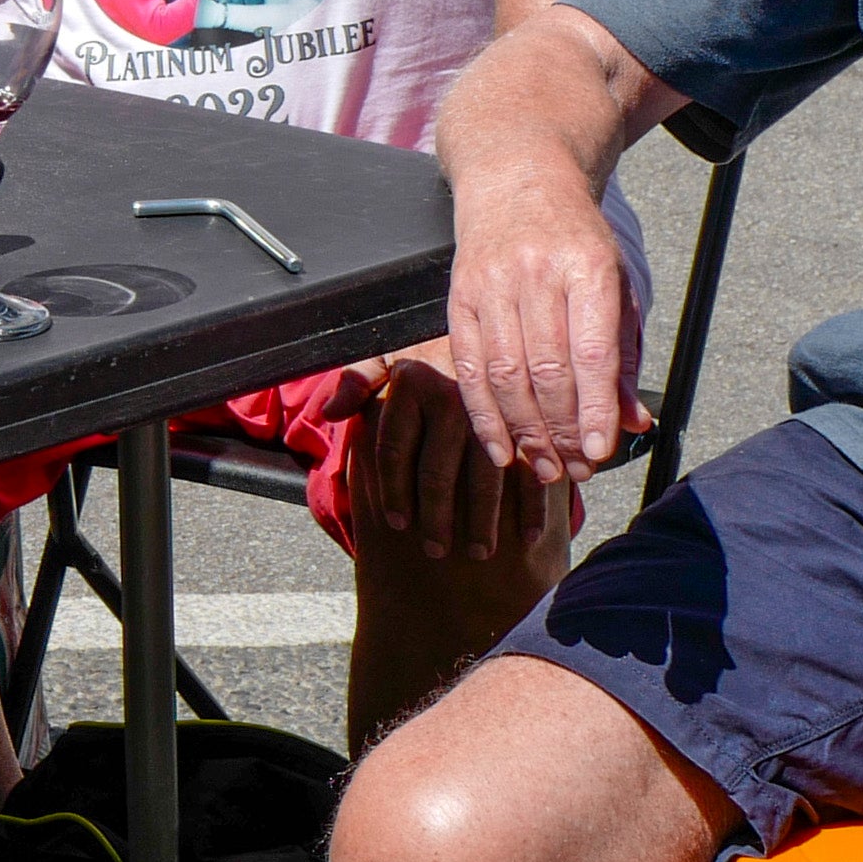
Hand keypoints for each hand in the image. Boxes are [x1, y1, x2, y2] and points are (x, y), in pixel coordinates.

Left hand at [305, 345, 536, 558]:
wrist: (498, 309)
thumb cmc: (431, 341)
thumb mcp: (389, 348)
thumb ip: (359, 379)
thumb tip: (331, 412)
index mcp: (412, 384)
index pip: (394, 450)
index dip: (393, 491)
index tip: (396, 523)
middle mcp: (450, 397)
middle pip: (437, 472)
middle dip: (436, 518)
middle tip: (435, 551)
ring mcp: (493, 409)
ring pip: (485, 477)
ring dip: (482, 521)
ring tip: (479, 552)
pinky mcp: (531, 417)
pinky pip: (531, 468)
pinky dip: (532, 505)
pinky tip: (527, 536)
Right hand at [441, 188, 643, 486]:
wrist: (518, 180)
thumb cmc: (576, 242)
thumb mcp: (615, 286)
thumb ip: (624, 356)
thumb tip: (635, 422)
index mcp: (588, 265)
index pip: (590, 350)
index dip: (593, 407)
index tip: (601, 451)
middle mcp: (537, 272)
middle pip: (546, 370)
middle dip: (562, 431)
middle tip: (576, 470)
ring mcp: (492, 282)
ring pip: (505, 374)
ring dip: (525, 432)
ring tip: (545, 468)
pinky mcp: (459, 295)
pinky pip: (468, 366)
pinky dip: (483, 415)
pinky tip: (501, 449)